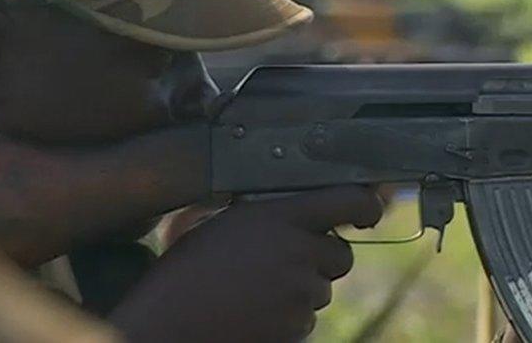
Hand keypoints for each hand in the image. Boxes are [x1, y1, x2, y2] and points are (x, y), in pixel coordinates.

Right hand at [109, 186, 382, 342]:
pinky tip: (250, 315)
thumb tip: (289, 212)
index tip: (369, 211)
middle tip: (286, 263)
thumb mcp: (216, 225)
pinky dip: (285, 319)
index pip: (348, 202)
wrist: (163, 330)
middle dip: (322, 260)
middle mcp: (298, 252)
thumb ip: (262, 216)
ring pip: (320, 291)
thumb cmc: (180, 276)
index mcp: (278, 217)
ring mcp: (299, 294)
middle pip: (341, 256)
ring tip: (252, 293)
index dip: (365, 206)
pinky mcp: (296, 329)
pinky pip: (304, 321)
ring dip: (299, 291)